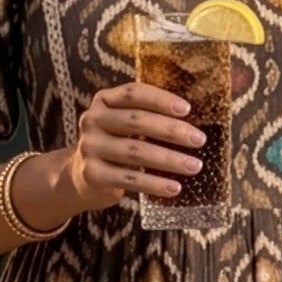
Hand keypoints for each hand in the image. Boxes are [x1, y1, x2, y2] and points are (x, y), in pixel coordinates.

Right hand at [65, 82, 205, 210]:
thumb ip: (147, 116)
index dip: (160, 99)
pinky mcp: (92, 174)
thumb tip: (192, 123)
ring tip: (194, 166)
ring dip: (169, 159)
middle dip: (171, 130)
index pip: (133, 93)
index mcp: (104, 101)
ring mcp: (90, 147)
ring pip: (135, 151)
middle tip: (199, 140)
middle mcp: (93, 120)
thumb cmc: (116, 145)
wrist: (82, 177)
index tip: (187, 109)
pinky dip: (155, 184)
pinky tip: (175, 188)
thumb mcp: (124, 124)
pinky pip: (129, 179)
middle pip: (136, 121)